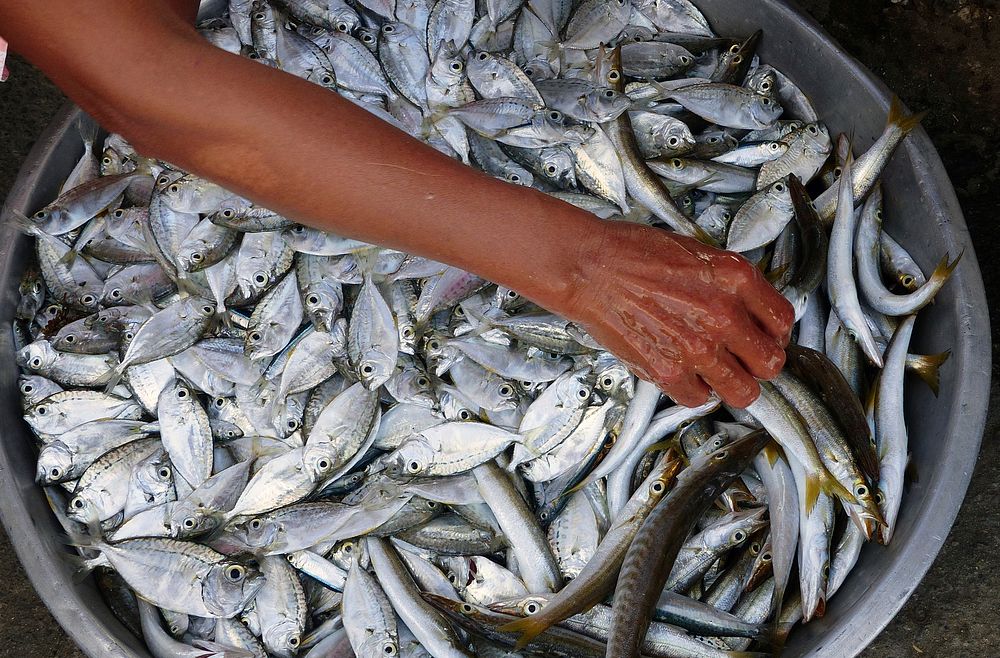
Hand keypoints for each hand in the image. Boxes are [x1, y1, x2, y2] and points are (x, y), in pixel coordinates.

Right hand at [564, 222, 793, 407]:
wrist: (590, 268)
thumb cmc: (633, 254)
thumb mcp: (698, 253)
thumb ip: (729, 284)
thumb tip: (748, 312)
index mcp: (736, 278)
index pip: (783, 321)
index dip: (775, 334)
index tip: (763, 337)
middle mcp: (724, 314)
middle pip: (770, 363)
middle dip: (758, 364)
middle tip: (742, 359)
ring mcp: (697, 346)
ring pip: (742, 391)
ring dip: (731, 385)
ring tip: (716, 374)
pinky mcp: (668, 369)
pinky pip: (699, 398)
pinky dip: (693, 390)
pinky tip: (683, 372)